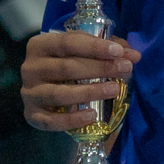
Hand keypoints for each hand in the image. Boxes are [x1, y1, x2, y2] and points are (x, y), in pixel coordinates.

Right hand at [21, 30, 138, 132]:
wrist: (44, 91)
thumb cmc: (67, 64)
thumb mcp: (83, 51)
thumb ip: (107, 50)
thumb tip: (134, 55)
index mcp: (40, 46)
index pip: (68, 43)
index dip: (94, 47)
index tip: (118, 52)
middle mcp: (30, 68)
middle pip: (67, 68)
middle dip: (99, 68)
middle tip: (125, 69)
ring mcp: (29, 93)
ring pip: (59, 93)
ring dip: (89, 92)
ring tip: (113, 90)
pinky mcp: (32, 114)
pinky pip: (51, 120)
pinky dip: (72, 119)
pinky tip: (92, 115)